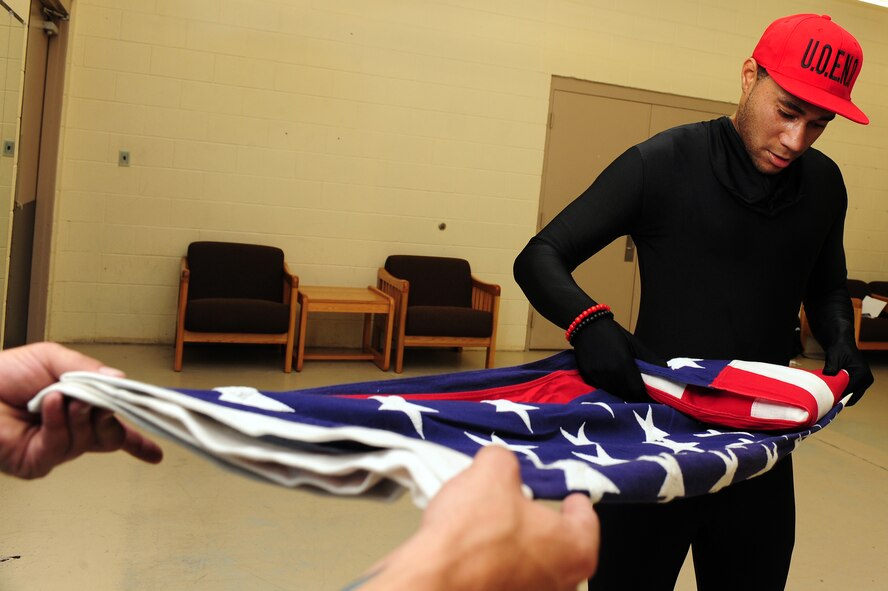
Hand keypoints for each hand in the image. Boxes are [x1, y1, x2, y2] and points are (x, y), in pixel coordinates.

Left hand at [0, 342, 162, 478]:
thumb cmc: (2, 374)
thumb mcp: (53, 359)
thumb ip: (89, 369)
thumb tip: (121, 380)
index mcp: (78, 409)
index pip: (112, 427)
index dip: (138, 441)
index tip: (156, 453)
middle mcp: (70, 432)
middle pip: (112, 436)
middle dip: (112, 417)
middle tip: (101, 401)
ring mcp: (56, 449)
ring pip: (91, 440)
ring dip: (79, 414)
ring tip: (59, 396)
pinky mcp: (37, 463)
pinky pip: (62, 446)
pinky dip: (57, 423)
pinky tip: (46, 406)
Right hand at [359, 446, 598, 590]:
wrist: (433, 578)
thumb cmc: (471, 537)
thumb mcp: (492, 471)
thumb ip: (504, 460)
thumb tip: (499, 462)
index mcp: (575, 549)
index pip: (586, 518)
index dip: (574, 499)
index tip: (570, 495)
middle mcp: (561, 582)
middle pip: (558, 542)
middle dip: (539, 522)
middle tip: (520, 502)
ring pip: (532, 563)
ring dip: (516, 545)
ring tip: (489, 524)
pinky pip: (507, 578)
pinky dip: (496, 564)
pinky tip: (474, 548)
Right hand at [571, 317, 661, 401]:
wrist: (587, 326)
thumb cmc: (614, 333)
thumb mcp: (634, 344)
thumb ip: (650, 360)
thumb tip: (667, 371)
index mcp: (624, 364)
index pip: (637, 390)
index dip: (643, 394)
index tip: (648, 393)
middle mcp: (610, 373)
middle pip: (625, 394)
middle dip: (633, 394)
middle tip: (638, 390)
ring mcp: (597, 375)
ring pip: (613, 392)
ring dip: (621, 392)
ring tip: (625, 386)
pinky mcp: (587, 376)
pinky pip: (602, 387)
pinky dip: (609, 387)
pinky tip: (612, 380)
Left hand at [823, 341, 872, 405]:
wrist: (842, 346)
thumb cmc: (838, 350)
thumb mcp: (833, 358)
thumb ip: (831, 369)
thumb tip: (827, 379)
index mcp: (862, 373)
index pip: (850, 391)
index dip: (838, 396)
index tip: (826, 399)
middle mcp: (866, 380)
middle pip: (852, 397)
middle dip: (839, 399)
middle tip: (825, 401)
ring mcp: (864, 383)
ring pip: (851, 396)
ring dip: (840, 396)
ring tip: (827, 396)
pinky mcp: (859, 384)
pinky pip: (850, 393)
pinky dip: (841, 394)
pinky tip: (830, 392)